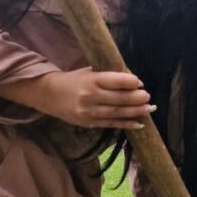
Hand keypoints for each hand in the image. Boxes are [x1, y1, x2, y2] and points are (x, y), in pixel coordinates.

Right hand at [24, 67, 154, 130]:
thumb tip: (134, 81)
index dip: (131, 82)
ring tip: (149, 109)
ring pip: (117, 113)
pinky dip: (126, 124)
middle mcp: (90, 96)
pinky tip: (139, 124)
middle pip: (119, 98)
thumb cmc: (73, 80)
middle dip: (137, 98)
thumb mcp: (89, 72)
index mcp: (91, 80)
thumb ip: (109, 76)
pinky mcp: (88, 123)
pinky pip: (111, 124)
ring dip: (135, 112)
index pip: (116, 81)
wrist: (47, 94)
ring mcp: (88, 111)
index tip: (139, 82)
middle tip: (147, 96)